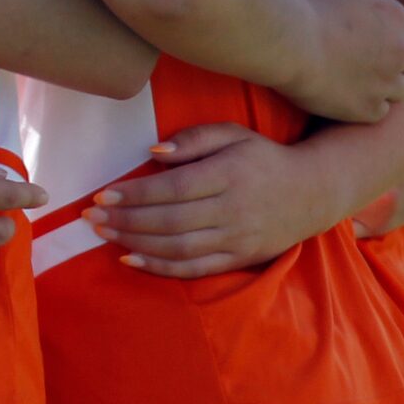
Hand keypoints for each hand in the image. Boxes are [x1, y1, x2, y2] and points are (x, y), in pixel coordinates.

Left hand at [84, 122, 344, 276]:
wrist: (313, 191)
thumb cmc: (262, 157)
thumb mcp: (232, 134)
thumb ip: (193, 139)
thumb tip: (153, 152)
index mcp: (228, 176)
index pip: (173, 189)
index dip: (135, 194)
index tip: (102, 195)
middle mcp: (233, 211)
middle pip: (170, 221)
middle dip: (125, 221)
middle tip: (90, 217)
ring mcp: (238, 240)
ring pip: (179, 248)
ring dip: (136, 243)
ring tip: (103, 233)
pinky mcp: (241, 259)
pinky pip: (196, 269)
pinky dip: (161, 268)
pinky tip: (131, 259)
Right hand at [282, 0, 403, 124]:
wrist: (285, 40)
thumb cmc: (308, 4)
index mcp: (397, 18)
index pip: (402, 33)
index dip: (380, 36)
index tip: (355, 38)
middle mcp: (402, 51)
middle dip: (390, 63)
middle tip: (355, 61)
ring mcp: (387, 83)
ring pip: (399, 90)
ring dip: (382, 87)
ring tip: (351, 80)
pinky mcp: (370, 109)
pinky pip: (378, 111)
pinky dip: (365, 106)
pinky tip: (342, 95)